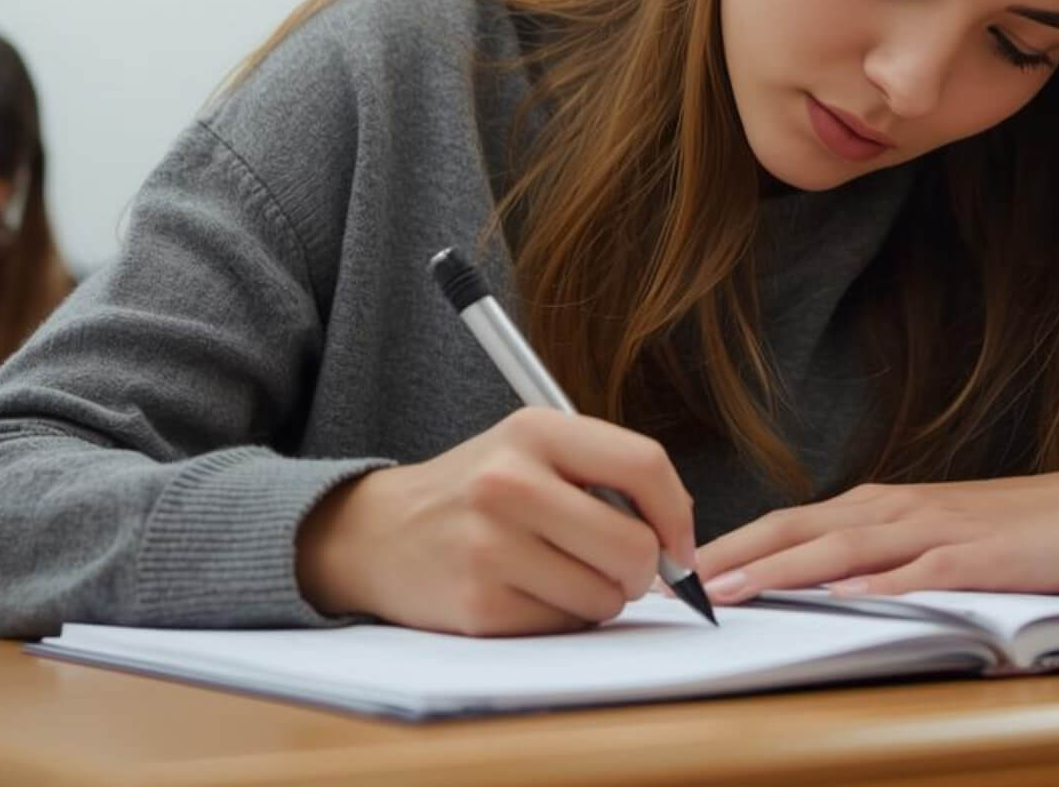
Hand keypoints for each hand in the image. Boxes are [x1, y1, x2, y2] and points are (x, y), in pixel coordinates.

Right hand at [294, 408, 695, 636]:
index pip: (645, 465)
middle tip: (620, 571)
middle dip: (642, 571)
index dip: (678, 514)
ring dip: (597, 599)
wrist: (378, 532)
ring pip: (604, 597)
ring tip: (557, 575)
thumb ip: (606, 477)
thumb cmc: (475, 494)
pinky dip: (560, 621)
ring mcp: (491, 546)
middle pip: (633, 545)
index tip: (679, 544)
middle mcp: (511, 482)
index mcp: (535, 431)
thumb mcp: (531, 451)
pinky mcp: (479, 605)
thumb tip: (680, 539)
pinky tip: (525, 594)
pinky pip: (564, 627)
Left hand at [695, 464, 1058, 603]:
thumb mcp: (922, 537)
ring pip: (845, 548)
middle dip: (737, 554)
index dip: (731, 546)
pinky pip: (921, 571)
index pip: (786, 525)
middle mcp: (893, 510)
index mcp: (875, 508)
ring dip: (785, 569)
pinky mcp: (976, 557)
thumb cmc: (1000, 531)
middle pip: (799, 529)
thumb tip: (805, 587)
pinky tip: (847, 596)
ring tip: (737, 588)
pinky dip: (881, 583)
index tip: (679, 571)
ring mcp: (933, 531)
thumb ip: (867, 556)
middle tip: (681, 581)